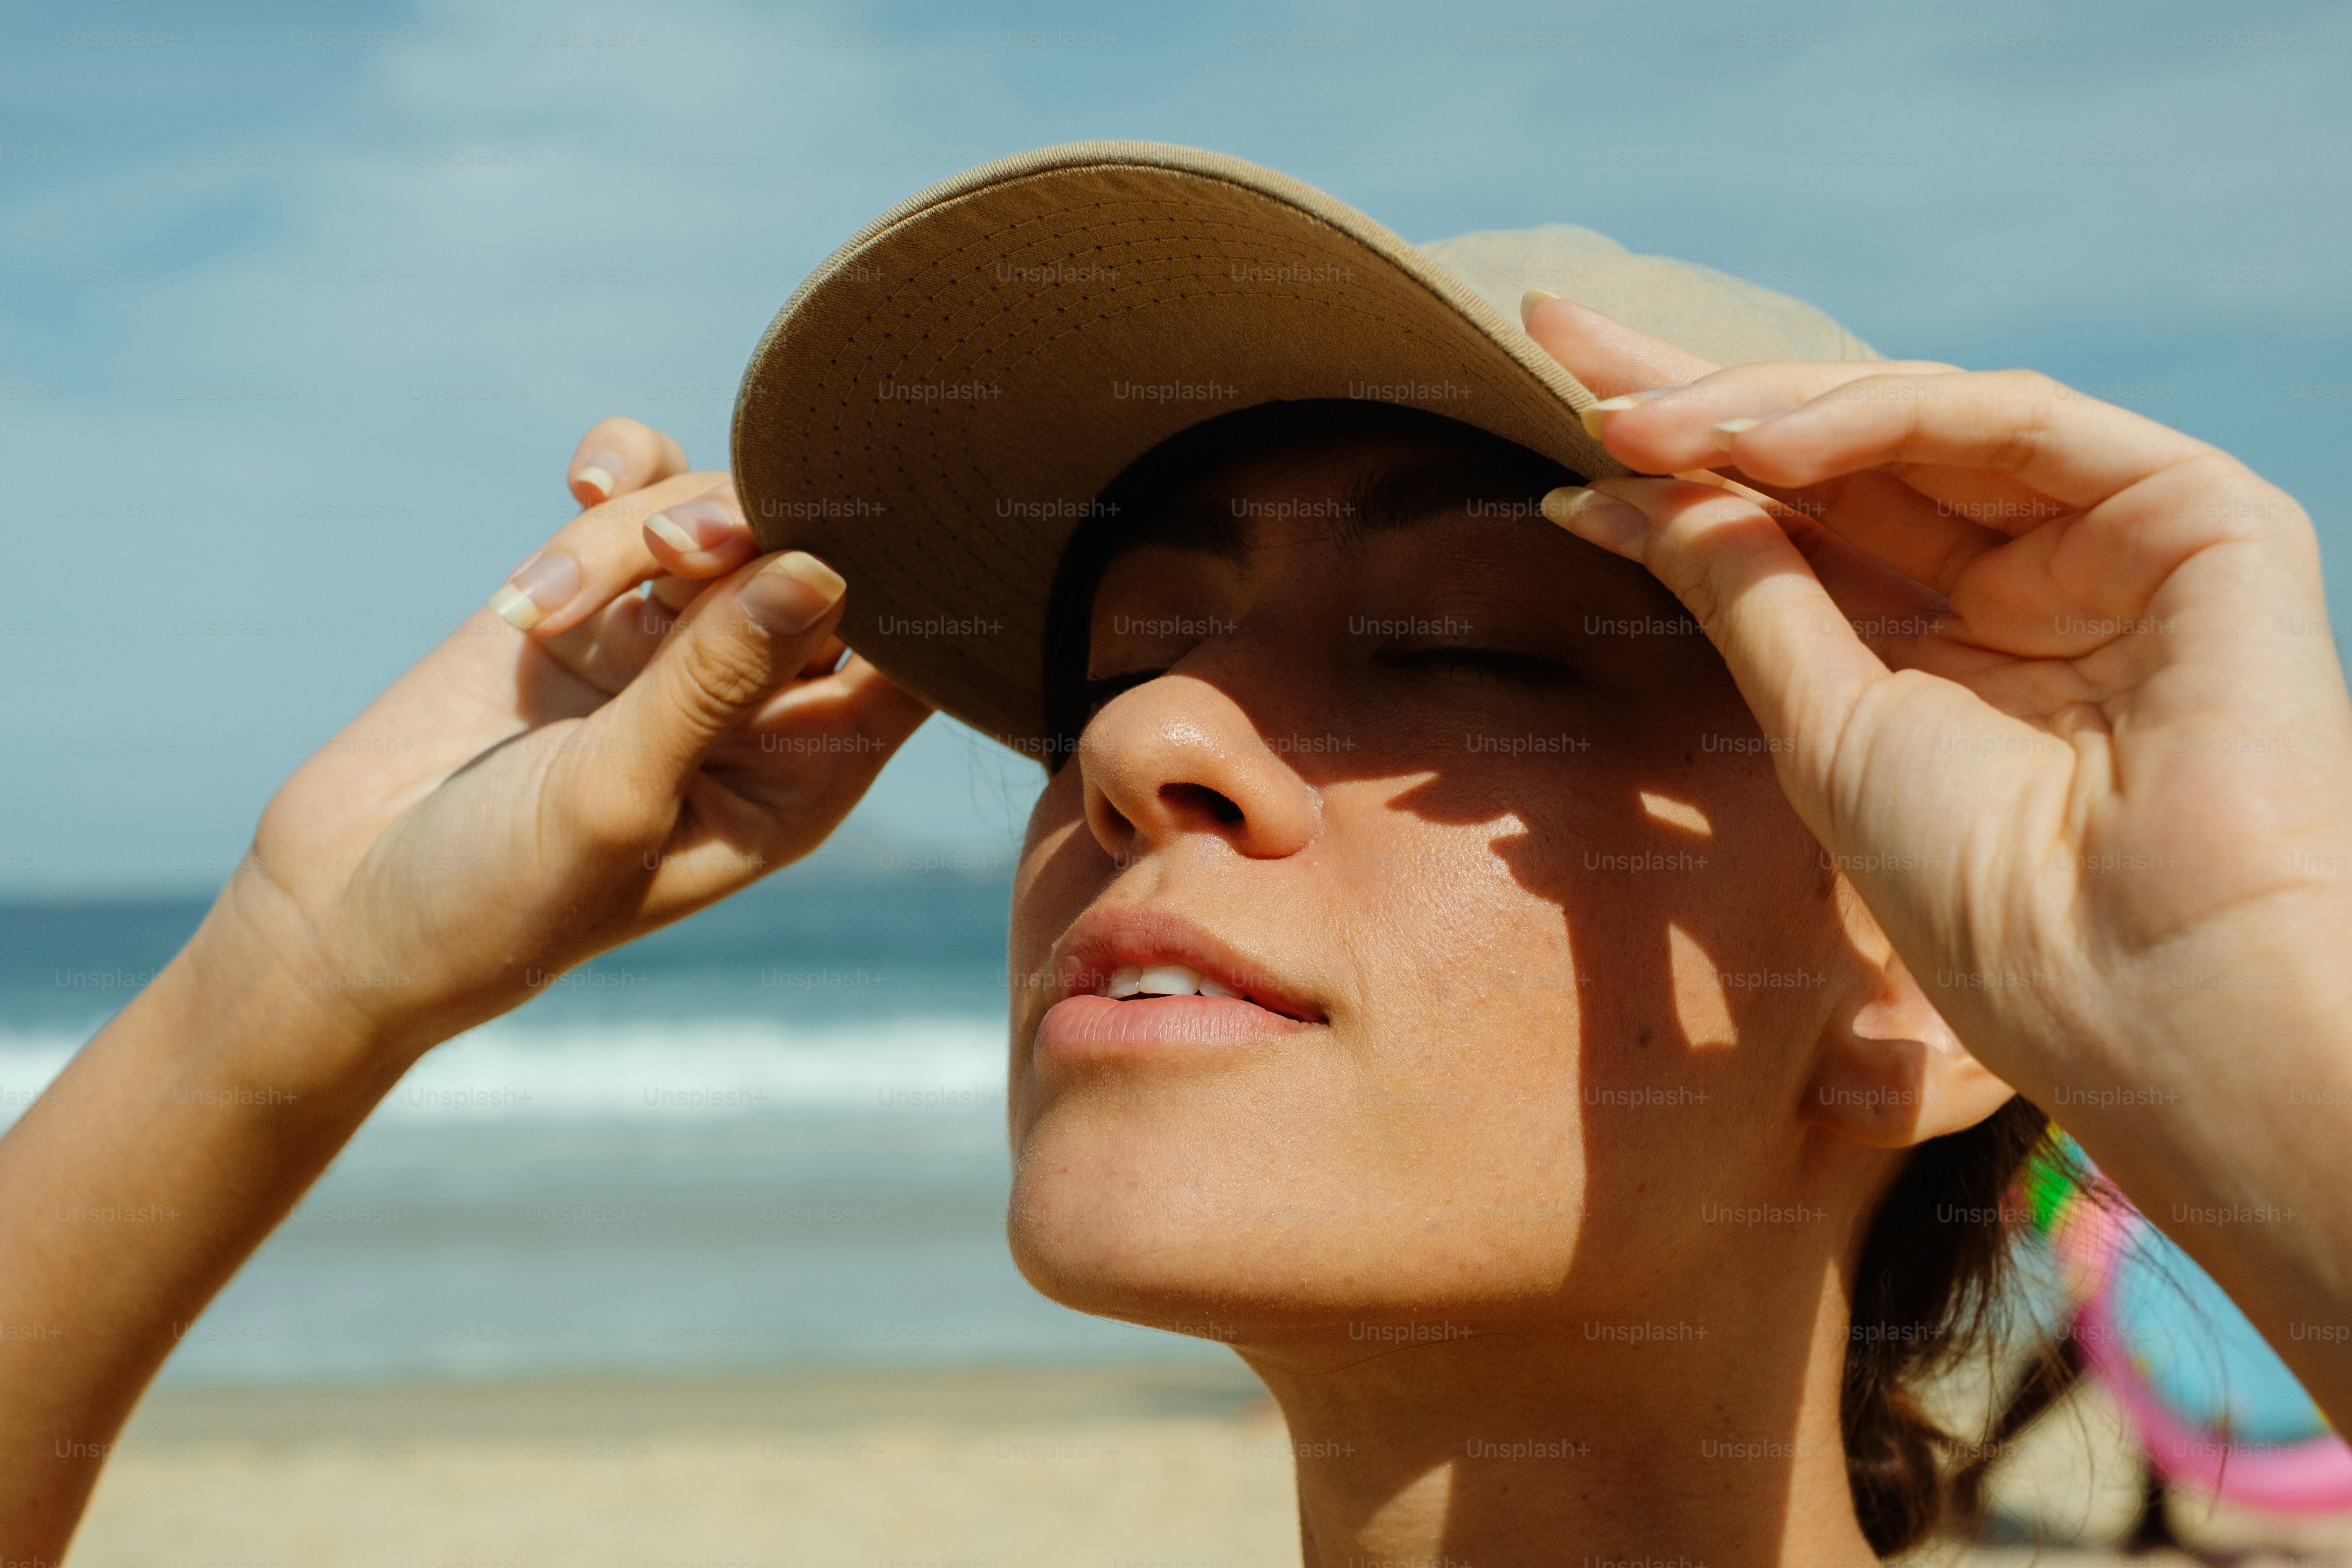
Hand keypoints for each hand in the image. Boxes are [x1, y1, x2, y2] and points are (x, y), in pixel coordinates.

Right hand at [223, 416, 931, 1055]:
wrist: (346, 909)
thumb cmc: (501, 899)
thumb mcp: (617, 798)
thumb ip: (714, 682)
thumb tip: (823, 569)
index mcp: (806, 767)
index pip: (913, 655)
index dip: (911, 577)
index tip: (867, 515)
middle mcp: (756, 697)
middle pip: (814, 555)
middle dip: (754, 527)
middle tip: (674, 547)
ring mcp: (671, 637)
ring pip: (717, 513)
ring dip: (648, 522)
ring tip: (559, 596)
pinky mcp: (591, 593)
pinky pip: (640, 490)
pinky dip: (617, 475)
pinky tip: (577, 485)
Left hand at [1522, 298, 2351, 1099]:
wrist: (2135, 991)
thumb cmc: (1986, 894)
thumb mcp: (1822, 724)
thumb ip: (1740, 592)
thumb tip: (1617, 487)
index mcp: (1955, 637)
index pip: (1803, 511)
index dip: (1684, 456)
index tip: (1558, 409)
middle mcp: (2034, 571)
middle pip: (1846, 443)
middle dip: (1702, 392)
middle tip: (1560, 344)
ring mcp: (2118, 533)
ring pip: (1916, 416)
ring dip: (1762, 407)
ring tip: (1636, 425)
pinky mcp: (2199, 510)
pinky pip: (2012, 422)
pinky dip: (1879, 417)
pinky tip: (1758, 445)